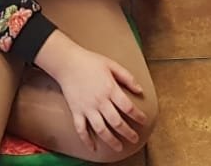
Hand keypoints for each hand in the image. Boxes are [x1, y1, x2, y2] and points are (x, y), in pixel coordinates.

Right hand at [38, 35, 146, 154]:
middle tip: (134, 139)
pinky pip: (81, 129)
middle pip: (116, 122)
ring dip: (111, 141)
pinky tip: (93, 148)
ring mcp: (87, 108)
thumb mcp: (112, 65)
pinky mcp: (76, 111)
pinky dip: (87, 140)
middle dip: (127, 133)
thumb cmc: (90, 62)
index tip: (143, 121)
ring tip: (119, 147)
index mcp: (110, 89)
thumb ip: (127, 77)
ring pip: (101, 129)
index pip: (128, 107)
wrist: (67, 63)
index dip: (138, 116)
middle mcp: (100, 101)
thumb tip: (140, 90)